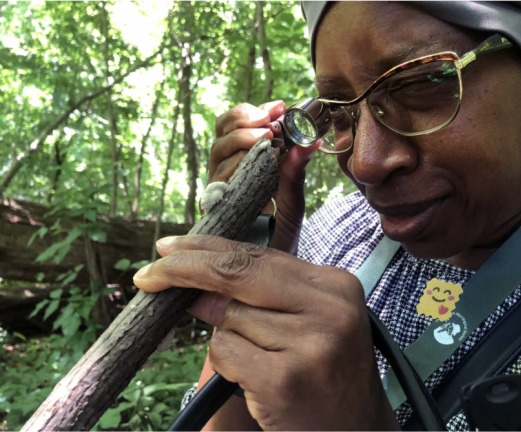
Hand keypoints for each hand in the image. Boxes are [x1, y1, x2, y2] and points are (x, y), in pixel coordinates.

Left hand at [134, 235, 399, 430]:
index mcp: (335, 285)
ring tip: (263, 359)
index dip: (207, 248)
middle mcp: (328, 309)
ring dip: (226, 335)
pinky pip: (225, 353)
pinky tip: (257, 379)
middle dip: (184, 269)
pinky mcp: (285, 380)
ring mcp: (309, 344)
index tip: (170, 248)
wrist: (356, 429)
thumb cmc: (326, 370)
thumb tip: (197, 283)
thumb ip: (263, 295)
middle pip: (236, 273)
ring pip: (226, 319)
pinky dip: (228, 365)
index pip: (259, 254)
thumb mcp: (308, 321)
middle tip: (148, 275)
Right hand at [209, 101, 319, 253]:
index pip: (237, 128)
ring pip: (218, 154)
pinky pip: (215, 183)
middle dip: (244, 121)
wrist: (266, 280)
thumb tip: (310, 142)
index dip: (253, 113)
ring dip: (241, 140)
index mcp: (242, 167)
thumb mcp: (291, 203)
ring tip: (266, 138)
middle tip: (269, 121)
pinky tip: (252, 166)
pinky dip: (233, 170)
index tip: (279, 106)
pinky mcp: (210, 211)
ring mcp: (216, 192)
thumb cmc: (278, 239)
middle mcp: (225, 175)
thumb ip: (294, 174)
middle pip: (222, 134)